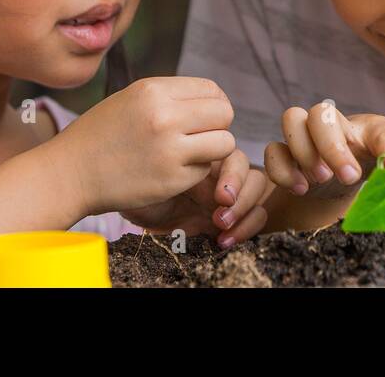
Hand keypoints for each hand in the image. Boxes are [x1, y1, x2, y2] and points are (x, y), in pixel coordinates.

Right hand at [48, 76, 236, 215]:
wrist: (68, 173)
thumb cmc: (100, 135)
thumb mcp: (132, 99)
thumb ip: (170, 96)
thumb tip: (213, 99)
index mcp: (154, 90)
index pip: (212, 89)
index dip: (213, 104)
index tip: (203, 117)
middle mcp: (165, 116)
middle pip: (225, 113)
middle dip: (217, 126)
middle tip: (200, 137)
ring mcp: (170, 149)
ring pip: (225, 143)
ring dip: (213, 150)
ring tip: (190, 154)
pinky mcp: (171, 180)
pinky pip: (205, 170)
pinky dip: (195, 172)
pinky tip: (171, 171)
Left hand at [120, 149, 270, 247]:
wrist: (127, 208)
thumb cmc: (129, 182)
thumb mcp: (143, 171)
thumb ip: (166, 160)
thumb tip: (181, 153)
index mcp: (198, 149)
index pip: (229, 144)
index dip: (230, 165)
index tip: (218, 188)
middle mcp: (215, 166)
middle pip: (246, 164)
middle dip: (240, 185)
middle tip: (222, 202)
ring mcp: (226, 190)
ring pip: (257, 186)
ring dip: (245, 206)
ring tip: (221, 223)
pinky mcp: (231, 215)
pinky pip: (256, 215)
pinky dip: (248, 226)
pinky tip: (224, 240)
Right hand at [264, 102, 384, 200]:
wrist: (347, 176)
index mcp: (379, 130)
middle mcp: (343, 127)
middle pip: (326, 112)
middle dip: (333, 143)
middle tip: (350, 176)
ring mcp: (311, 138)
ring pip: (294, 117)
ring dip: (302, 148)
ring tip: (316, 180)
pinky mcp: (287, 155)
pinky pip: (272, 148)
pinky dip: (280, 166)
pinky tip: (297, 186)